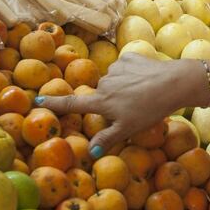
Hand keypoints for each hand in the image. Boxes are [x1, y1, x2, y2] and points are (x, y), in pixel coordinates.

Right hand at [37, 53, 198, 156]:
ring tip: (142, 95)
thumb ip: (108, 138)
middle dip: (109, 101)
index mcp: (101, 101)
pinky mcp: (130, 57)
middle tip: (130, 109)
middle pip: (100, 94)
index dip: (53, 103)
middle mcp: (104, 82)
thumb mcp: (128, 129)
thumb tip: (90, 152)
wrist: (173, 83)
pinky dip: (132, 74)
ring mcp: (117, 68)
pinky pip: (126, 67)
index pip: (72, 103)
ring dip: (122, 87)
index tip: (36, 99)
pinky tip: (145, 80)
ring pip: (114, 80)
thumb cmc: (149, 109)